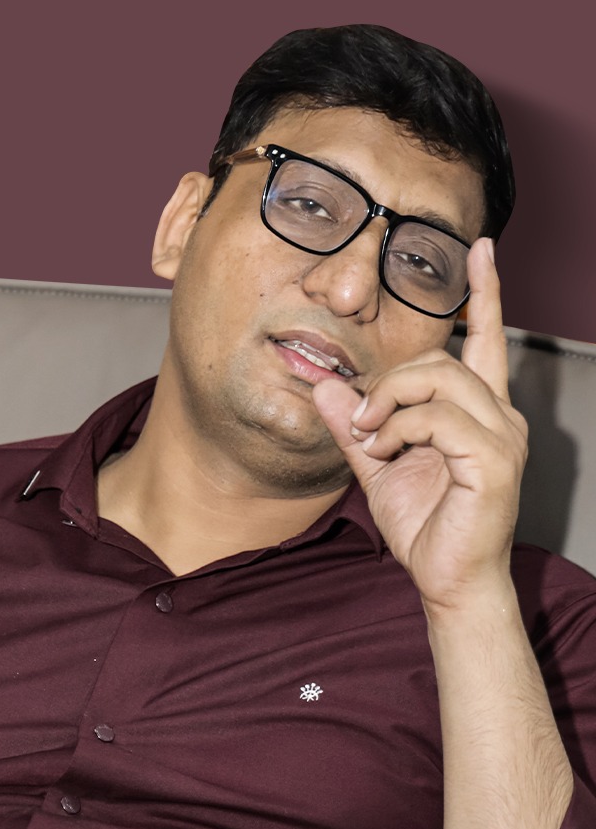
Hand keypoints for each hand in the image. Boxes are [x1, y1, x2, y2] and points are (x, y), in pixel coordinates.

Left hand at [312, 238, 527, 609]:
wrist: (445, 578)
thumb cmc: (423, 524)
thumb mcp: (376, 463)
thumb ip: (354, 424)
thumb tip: (326, 385)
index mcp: (476, 410)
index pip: (485, 340)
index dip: (485, 295)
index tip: (482, 249)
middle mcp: (498, 415)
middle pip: (439, 360)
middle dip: (388, 382)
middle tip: (360, 419)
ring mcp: (503, 437)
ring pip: (439, 380)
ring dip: (389, 403)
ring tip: (371, 436)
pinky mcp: (495, 461)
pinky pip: (439, 418)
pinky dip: (400, 428)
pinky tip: (386, 450)